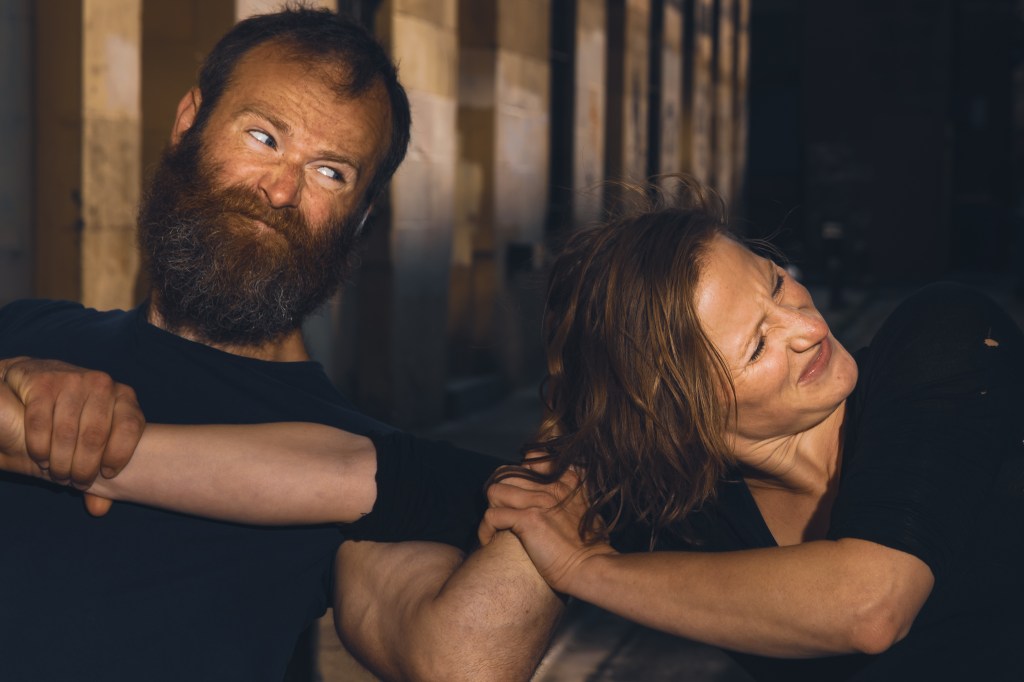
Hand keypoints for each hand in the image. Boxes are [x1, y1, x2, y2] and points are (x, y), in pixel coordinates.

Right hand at [0, 357, 144, 514]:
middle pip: (95, 436)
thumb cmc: (79, 414)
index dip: (118, 457)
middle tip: (74, 482)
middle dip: (83, 467)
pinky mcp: (42, 383)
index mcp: (124, 396)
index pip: (130, 428)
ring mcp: (72, 380)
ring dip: (60, 461)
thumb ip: (101, 469)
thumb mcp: (99, 437)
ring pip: (66, 432)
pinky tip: (40, 457)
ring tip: (57, 473)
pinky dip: (38, 446)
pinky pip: (39, 422)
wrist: (41, 378)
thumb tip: (100, 510)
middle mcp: (102, 384)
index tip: (106, 475)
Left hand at [480, 466, 614, 594]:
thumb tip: (559, 494)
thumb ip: (572, 495)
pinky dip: (485, 530)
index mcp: (566, 481)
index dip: (518, 475)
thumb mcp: (586, 510)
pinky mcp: (528, 519)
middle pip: (506, 474)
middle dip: (500, 495)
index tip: (517, 493)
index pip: (531, 459)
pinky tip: (490, 540)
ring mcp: (539, 500)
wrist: (591, 567)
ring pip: (495, 491)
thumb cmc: (589, 546)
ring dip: (492, 509)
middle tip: (503, 513)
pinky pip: (491, 515)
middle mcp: (551, 486)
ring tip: (497, 526)